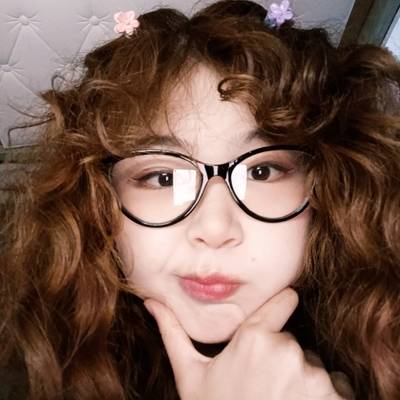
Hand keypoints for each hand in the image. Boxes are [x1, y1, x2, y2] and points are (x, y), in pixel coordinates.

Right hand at [144, 288, 352, 399]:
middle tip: (265, 387)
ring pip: (315, 367)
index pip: (283, 301)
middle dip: (284, 360)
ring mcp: (312, 376)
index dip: (283, 304)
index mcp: (253, 337)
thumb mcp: (191, 376)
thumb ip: (173, 333)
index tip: (285, 306)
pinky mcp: (334, 398)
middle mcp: (285, 350)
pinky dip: (326, 398)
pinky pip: (338, 388)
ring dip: (304, 382)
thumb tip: (151, 302)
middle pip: (294, 343)